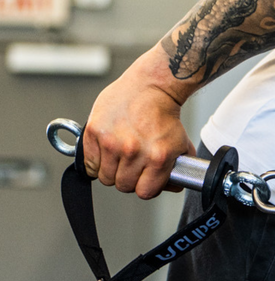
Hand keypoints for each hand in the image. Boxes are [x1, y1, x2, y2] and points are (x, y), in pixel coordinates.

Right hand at [82, 45, 194, 198]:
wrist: (151, 87)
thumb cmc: (164, 114)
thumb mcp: (179, 144)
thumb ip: (176, 169)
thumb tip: (170, 187)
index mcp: (158, 157)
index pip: (144, 192)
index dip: (145, 186)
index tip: (144, 179)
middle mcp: (134, 151)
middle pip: (122, 186)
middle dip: (128, 178)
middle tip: (132, 164)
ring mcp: (112, 142)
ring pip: (105, 177)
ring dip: (111, 170)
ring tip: (120, 154)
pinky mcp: (94, 132)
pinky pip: (89, 164)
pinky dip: (96, 161)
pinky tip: (107, 150)